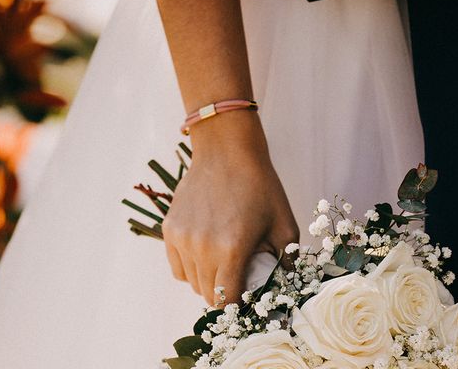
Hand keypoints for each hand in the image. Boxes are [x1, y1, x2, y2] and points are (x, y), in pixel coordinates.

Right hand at [162, 111, 298, 304]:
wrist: (227, 152)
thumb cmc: (259, 186)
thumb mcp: (285, 223)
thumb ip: (287, 260)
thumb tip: (285, 286)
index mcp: (231, 250)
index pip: (228, 301)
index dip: (239, 305)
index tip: (248, 297)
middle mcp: (202, 248)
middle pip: (208, 295)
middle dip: (225, 294)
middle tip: (239, 277)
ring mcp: (182, 238)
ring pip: (191, 283)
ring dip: (207, 281)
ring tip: (223, 262)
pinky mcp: (170, 229)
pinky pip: (177, 266)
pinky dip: (190, 268)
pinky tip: (206, 253)